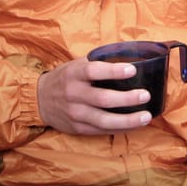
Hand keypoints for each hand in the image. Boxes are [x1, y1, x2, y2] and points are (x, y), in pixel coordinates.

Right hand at [37, 56, 152, 134]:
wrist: (39, 99)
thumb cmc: (67, 78)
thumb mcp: (78, 64)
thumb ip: (100, 61)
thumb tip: (131, 55)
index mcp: (74, 73)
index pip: (94, 71)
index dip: (114, 71)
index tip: (133, 70)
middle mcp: (74, 94)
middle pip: (102, 98)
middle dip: (126, 98)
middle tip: (145, 95)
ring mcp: (75, 113)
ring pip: (103, 120)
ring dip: (127, 120)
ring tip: (146, 116)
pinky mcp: (78, 128)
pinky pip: (101, 131)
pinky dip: (121, 129)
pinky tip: (136, 125)